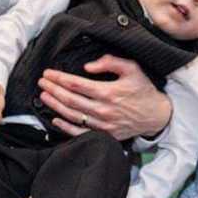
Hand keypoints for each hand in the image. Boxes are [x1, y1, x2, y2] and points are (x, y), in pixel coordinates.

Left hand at [37, 54, 171, 139]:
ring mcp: (103, 125)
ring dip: (55, 105)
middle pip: (70, 99)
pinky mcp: (105, 135)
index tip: (48, 73)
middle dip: (53, 90)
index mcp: (109, 92)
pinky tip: (55, 119)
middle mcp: (103, 110)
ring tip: (44, 96)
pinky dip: (65, 127)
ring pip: (72, 115)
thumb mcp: (132, 68)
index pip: (76, 84)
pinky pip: (80, 133)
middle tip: (41, 82)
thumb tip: (87, 66)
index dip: (59, 78)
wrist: (156, 115)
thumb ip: (110, 62)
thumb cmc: (143, 90)